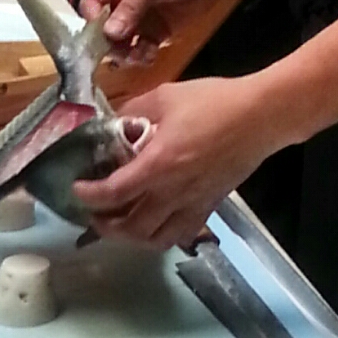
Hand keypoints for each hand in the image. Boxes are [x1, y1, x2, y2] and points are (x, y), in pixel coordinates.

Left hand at [70, 76, 271, 251]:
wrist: (260, 116)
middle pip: (131, 229)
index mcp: (159, 164)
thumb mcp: (164, 97)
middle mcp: (173, 192)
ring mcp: (193, 203)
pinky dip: (160, 237)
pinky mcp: (209, 207)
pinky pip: (180, 235)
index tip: (76, 189)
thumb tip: (114, 123)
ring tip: (120, 223)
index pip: (113, 193)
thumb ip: (134, 112)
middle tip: (94, 212)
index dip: (88, 196)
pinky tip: (152, 223)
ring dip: (131, 238)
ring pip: (155, 240)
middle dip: (105, 225)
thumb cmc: (214, 101)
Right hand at [81, 0, 233, 57]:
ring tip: (140, 55)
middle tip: (123, 53)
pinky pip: (142, 48)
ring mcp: (140, 16)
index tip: (102, 39)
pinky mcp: (158, 30)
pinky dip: (143, 55)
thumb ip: (129, 7)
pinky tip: (151, 54)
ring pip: (122, 43)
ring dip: (126, 53)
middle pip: (104, 29)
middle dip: (111, 44)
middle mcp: (121, 0)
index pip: (90, 6)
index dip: (93, 23)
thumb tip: (108, 33)